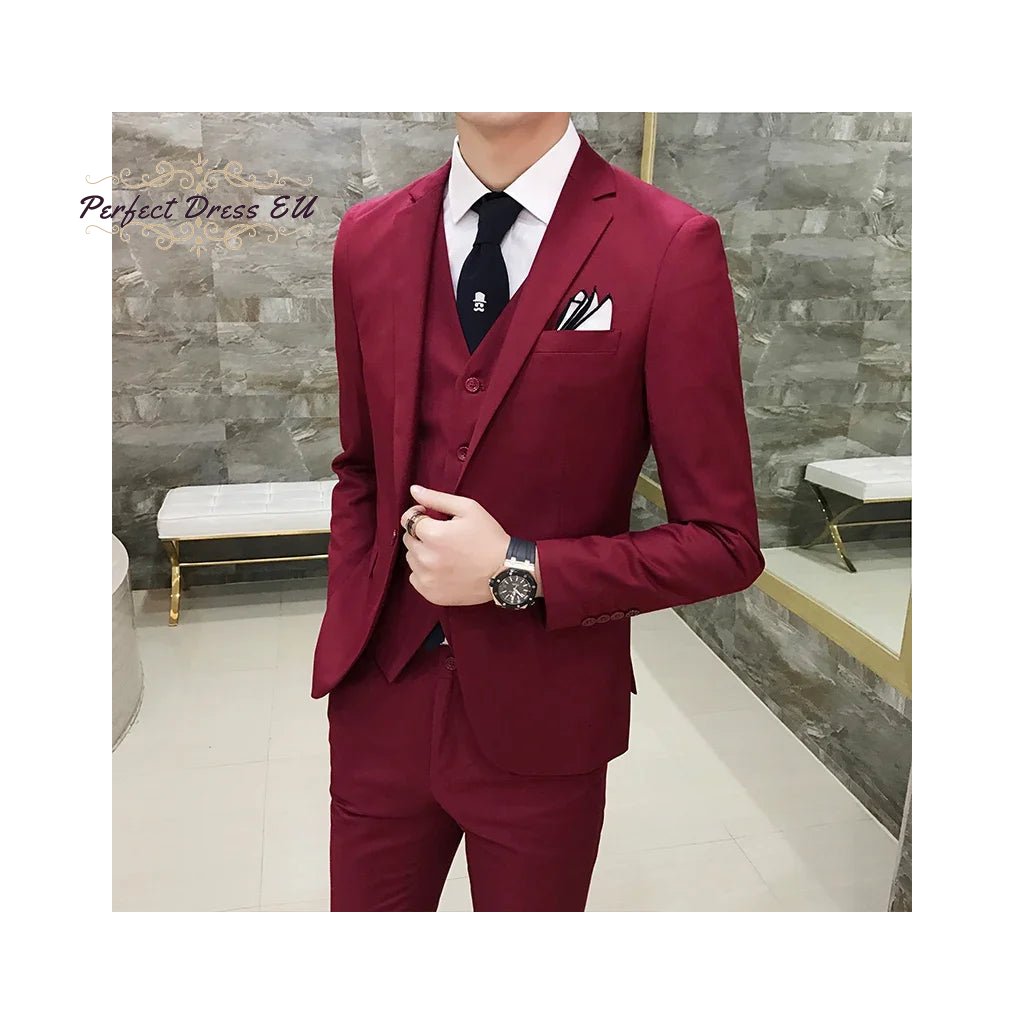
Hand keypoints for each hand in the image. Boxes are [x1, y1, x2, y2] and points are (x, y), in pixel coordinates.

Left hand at [400, 485, 507, 605]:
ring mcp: (428, 579)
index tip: (429, 516)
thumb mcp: (468, 509)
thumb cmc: (489, 537)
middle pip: (409, 540)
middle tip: (443, 535)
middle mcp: (426, 558)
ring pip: (411, 559)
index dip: (418, 515)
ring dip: (422, 553)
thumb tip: (413, 490)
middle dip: (421, 534)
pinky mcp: (431, 594)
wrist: (506, 572)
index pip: (408, 520)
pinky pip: (415, 578)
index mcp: (434, 535)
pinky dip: (424, 572)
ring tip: (445, 552)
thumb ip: (437, 499)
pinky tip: (443, 568)